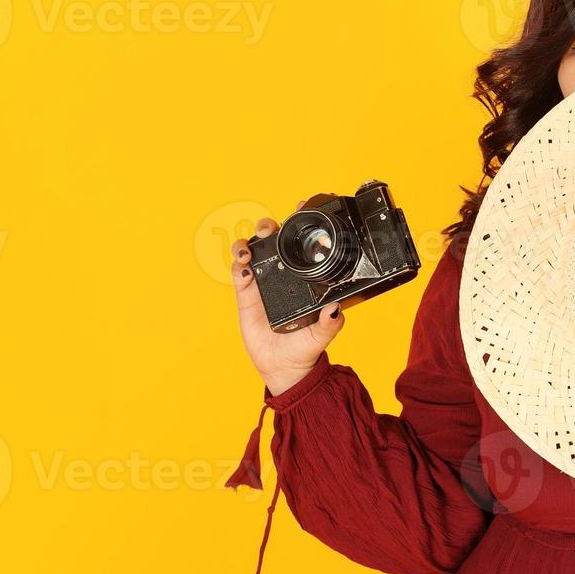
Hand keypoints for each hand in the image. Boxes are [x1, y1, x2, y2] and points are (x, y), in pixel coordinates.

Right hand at [231, 201, 345, 394]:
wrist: (285, 367)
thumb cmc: (305, 347)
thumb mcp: (323, 335)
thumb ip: (332, 323)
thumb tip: (336, 308)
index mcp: (302, 276)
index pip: (299, 244)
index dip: (298, 222)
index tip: (300, 207)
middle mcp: (281, 274)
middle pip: (272, 240)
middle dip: (268, 227)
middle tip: (271, 229)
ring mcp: (262, 282)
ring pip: (250, 251)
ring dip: (246, 243)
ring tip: (248, 250)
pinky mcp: (246, 295)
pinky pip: (238, 274)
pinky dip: (238, 266)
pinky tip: (244, 268)